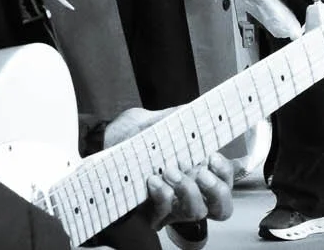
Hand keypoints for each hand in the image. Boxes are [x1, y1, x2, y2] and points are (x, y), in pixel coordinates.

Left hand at [104, 108, 235, 228]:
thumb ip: (173, 117)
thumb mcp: (150, 121)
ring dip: (189, 190)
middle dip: (217, 189)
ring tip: (172, 171)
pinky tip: (153, 181)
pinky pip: (164, 213)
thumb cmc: (127, 138)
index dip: (227, 172)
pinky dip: (163, 196)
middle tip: (202, 172)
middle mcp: (189, 192)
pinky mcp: (152, 216)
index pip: (225, 178)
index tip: (214, 157)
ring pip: (196, 211)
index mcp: (196, 169)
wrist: (97, 149)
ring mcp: (172, 207)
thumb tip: (194, 108)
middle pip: (221, 205)